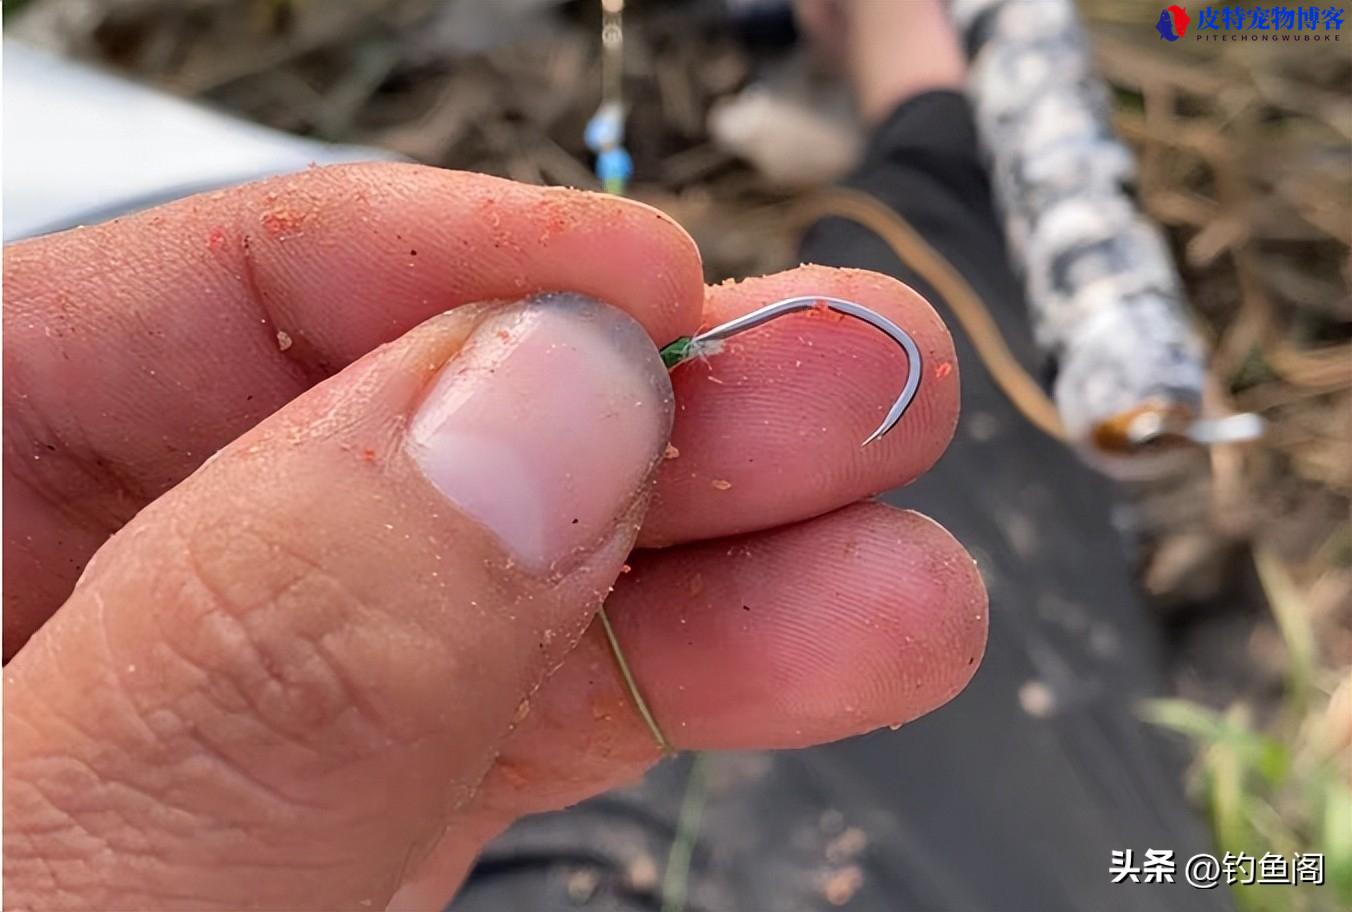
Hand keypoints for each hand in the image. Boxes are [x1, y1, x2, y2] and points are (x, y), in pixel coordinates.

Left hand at [3, 164, 984, 909]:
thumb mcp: (56, 874)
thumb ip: (259, 650)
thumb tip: (533, 408)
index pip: (184, 300)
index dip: (447, 265)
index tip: (655, 290)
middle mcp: (86, 601)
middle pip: (386, 432)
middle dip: (640, 407)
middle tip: (854, 381)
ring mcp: (232, 716)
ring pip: (485, 583)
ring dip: (714, 558)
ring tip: (895, 553)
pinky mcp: (340, 822)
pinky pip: (504, 712)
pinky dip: (663, 679)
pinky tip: (816, 643)